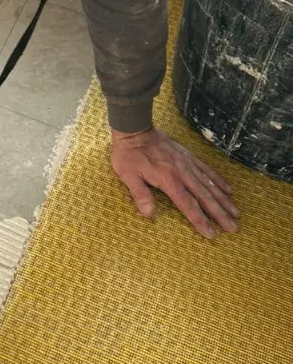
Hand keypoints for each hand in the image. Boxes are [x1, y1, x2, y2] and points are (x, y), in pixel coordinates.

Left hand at [111, 127, 238, 238]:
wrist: (135, 130)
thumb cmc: (129, 155)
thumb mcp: (127, 175)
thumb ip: (140, 194)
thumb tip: (149, 214)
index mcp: (168, 179)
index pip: (187, 204)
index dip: (200, 220)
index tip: (212, 233)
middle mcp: (182, 172)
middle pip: (205, 197)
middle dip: (220, 214)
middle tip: (233, 228)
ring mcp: (188, 164)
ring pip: (210, 185)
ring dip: (224, 200)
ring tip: (236, 213)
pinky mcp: (189, 157)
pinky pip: (207, 170)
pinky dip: (219, 180)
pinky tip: (228, 190)